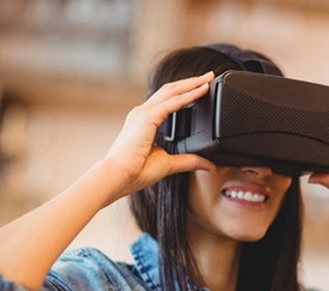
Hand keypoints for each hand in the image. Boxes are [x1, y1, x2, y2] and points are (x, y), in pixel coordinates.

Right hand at [103, 71, 217, 198]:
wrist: (118, 176)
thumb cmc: (136, 172)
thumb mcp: (169, 164)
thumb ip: (190, 161)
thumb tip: (210, 165)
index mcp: (144, 121)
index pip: (166, 100)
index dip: (184, 92)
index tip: (201, 89)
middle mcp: (142, 113)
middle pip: (170, 90)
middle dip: (190, 82)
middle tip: (208, 76)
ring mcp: (143, 112)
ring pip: (172, 91)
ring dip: (191, 83)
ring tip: (208, 77)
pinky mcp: (147, 117)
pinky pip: (173, 102)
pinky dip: (189, 95)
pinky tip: (202, 90)